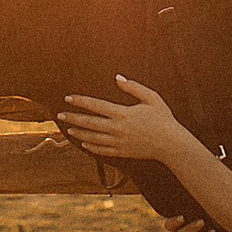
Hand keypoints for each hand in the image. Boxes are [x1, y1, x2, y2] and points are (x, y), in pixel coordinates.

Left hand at [57, 73, 190, 175]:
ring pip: (93, 138)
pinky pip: (102, 150)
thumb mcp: (151, 98)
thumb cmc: (163, 119)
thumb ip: (133, 87)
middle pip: (89, 123)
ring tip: (68, 129)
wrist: (171, 144)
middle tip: (59, 115)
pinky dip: (91, 147)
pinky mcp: (122, 152)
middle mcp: (117, 129)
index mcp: (123, 114)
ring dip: (79, 132)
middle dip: (73, 118)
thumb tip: (117, 78)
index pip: (95, 105)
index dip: (80, 101)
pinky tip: (84, 143)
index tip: (68, 98)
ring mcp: (118, 142)